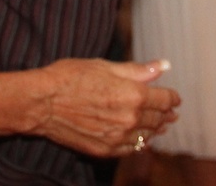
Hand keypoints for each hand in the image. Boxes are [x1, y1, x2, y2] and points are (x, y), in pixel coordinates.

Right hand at [20, 58, 178, 157]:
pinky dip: (139, 142)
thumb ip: (136, 70)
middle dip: (165, 113)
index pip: (164, 99)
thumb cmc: (69, 76)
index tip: (174, 96)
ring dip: (155, 129)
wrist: (42, 102)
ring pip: (147, 136)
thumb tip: (164, 65)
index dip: (172, 97)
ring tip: (158, 124)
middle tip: (169, 110)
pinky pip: (132, 149)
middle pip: (158, 119)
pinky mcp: (106, 150)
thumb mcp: (103, 65)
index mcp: (133, 95)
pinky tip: (138, 137)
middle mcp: (130, 119)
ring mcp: (118, 138)